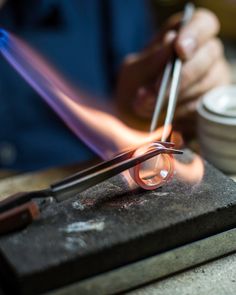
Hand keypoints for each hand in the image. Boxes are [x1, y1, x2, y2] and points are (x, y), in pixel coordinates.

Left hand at [115, 8, 230, 133]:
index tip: (179, 49)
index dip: (194, 34)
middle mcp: (204, 53)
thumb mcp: (133, 71)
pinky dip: (180, 111)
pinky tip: (165, 114)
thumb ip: (149, 61)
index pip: (202, 24)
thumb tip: (170, 44)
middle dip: (182, 74)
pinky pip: (202, 105)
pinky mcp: (209, 101)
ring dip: (177, 96)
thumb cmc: (137, 84)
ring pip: (206, 83)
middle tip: (158, 89)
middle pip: (208, 55)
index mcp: (185, 35)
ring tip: (151, 105)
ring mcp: (211, 78)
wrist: (136, 113)